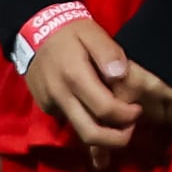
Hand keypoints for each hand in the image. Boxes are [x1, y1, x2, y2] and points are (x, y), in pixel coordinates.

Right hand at [21, 17, 146, 162]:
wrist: (34, 31)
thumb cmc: (70, 32)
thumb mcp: (93, 32)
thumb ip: (109, 53)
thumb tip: (120, 76)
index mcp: (75, 76)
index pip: (105, 109)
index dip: (126, 116)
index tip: (137, 110)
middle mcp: (61, 96)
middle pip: (90, 133)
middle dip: (115, 140)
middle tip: (130, 129)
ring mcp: (51, 104)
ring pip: (79, 132)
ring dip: (102, 136)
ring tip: (117, 124)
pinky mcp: (46, 107)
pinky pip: (70, 122)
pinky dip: (87, 122)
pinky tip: (96, 111)